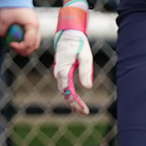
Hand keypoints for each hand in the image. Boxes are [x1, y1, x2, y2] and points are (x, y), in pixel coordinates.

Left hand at [0, 7, 40, 55]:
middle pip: (34, 46)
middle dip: (23, 50)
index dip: (20, 47)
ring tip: (14, 46)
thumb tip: (1, 37)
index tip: (10, 44)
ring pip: (34, 43)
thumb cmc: (11, 4)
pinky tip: (16, 40)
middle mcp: (36, 27)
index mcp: (32, 26)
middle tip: (12, 47)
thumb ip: (2, 29)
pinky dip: (25, 41)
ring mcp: (35, 26)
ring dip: (25, 47)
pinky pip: (31, 38)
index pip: (29, 43)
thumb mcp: (4, 18)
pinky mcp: (31, 25)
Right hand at [53, 0, 93, 114]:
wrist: (68, 33)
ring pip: (63, 90)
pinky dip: (69, 93)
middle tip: (83, 113)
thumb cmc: (78, 43)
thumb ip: (86, 71)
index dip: (75, 102)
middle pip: (64, 93)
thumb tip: (87, 87)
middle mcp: (59, 72)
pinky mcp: (62, 71)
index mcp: (63, 70)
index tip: (84, 110)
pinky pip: (64, 85)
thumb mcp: (85, 56)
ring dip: (71, 100)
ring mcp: (59, 72)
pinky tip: (75, 99)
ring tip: (80, 109)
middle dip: (73, 104)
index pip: (68, 91)